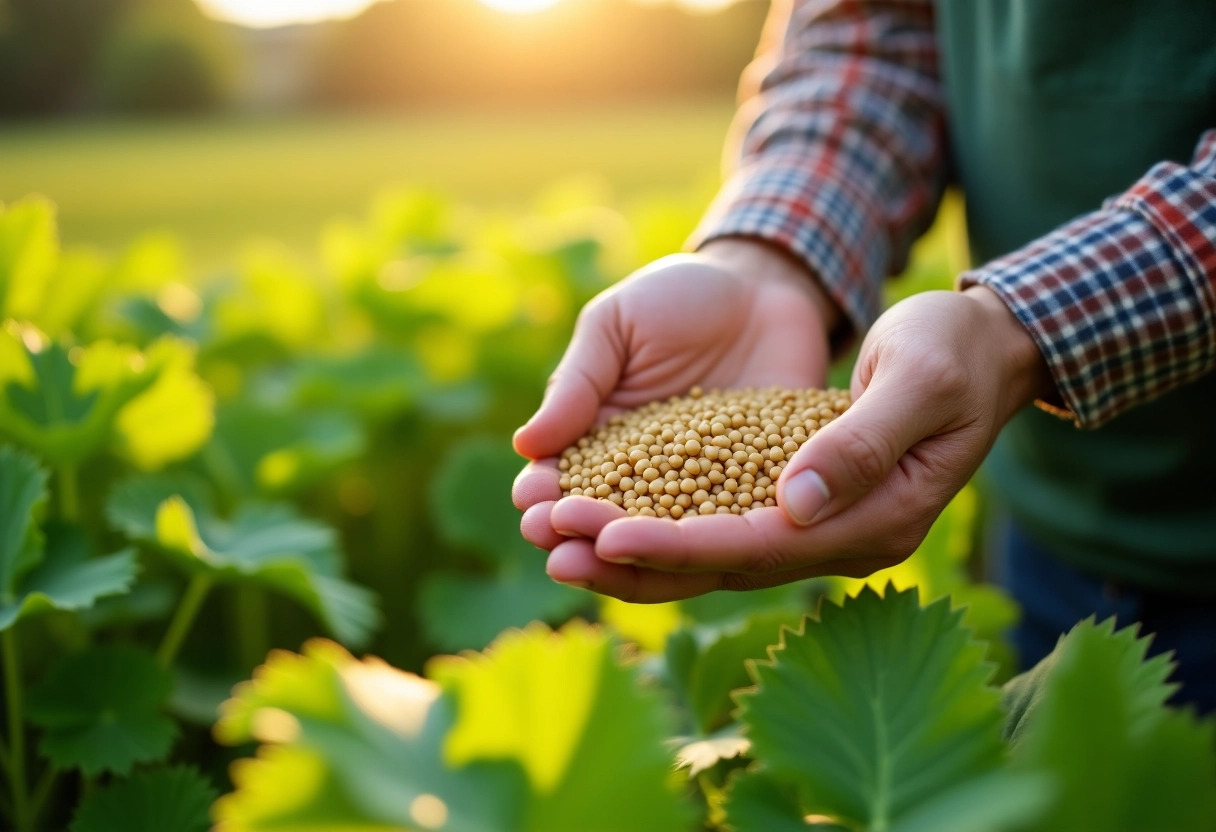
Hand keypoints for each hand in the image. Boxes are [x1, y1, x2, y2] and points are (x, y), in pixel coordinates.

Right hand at [512, 239, 837, 591]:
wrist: (763, 285)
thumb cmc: (676, 298)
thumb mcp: (616, 326)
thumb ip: (578, 383)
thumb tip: (525, 443)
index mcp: (600, 439)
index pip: (563, 479)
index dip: (544, 494)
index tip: (532, 503)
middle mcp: (648, 476)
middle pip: (607, 521)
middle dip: (578, 536)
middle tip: (558, 546)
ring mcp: (703, 487)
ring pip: (665, 538)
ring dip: (633, 556)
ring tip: (610, 556)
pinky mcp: (759, 488)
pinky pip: (736, 521)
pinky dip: (714, 539)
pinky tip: (697, 549)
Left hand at [519, 283, 1051, 602]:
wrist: (980, 345)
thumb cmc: (956, 349)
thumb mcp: (920, 380)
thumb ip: (862, 440)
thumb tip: (795, 502)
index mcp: (878, 521)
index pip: (761, 545)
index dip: (682, 544)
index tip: (610, 534)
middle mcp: (843, 539)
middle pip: (722, 563)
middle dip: (637, 557)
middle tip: (554, 548)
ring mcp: (820, 525)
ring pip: (711, 552)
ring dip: (634, 550)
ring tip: (556, 540)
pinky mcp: (797, 500)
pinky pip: (718, 521)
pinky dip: (661, 521)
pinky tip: (603, 514)